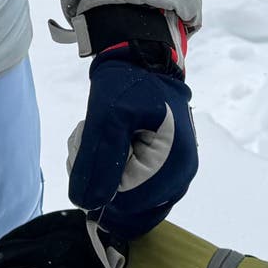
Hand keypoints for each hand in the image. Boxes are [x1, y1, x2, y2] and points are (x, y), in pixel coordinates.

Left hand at [65, 6, 195, 242]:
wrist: (143, 62)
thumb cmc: (128, 84)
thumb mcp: (106, 117)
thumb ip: (98, 161)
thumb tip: (88, 204)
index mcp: (175, 167)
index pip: (125, 204)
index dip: (98, 182)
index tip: (89, 147)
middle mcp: (179, 180)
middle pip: (126, 205)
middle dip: (100, 177)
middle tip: (91, 140)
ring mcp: (173, 178)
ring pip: (125, 200)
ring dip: (103, 174)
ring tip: (98, 139)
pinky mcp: (162, 173)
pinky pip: (131, 191)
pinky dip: (112, 173)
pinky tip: (109, 147)